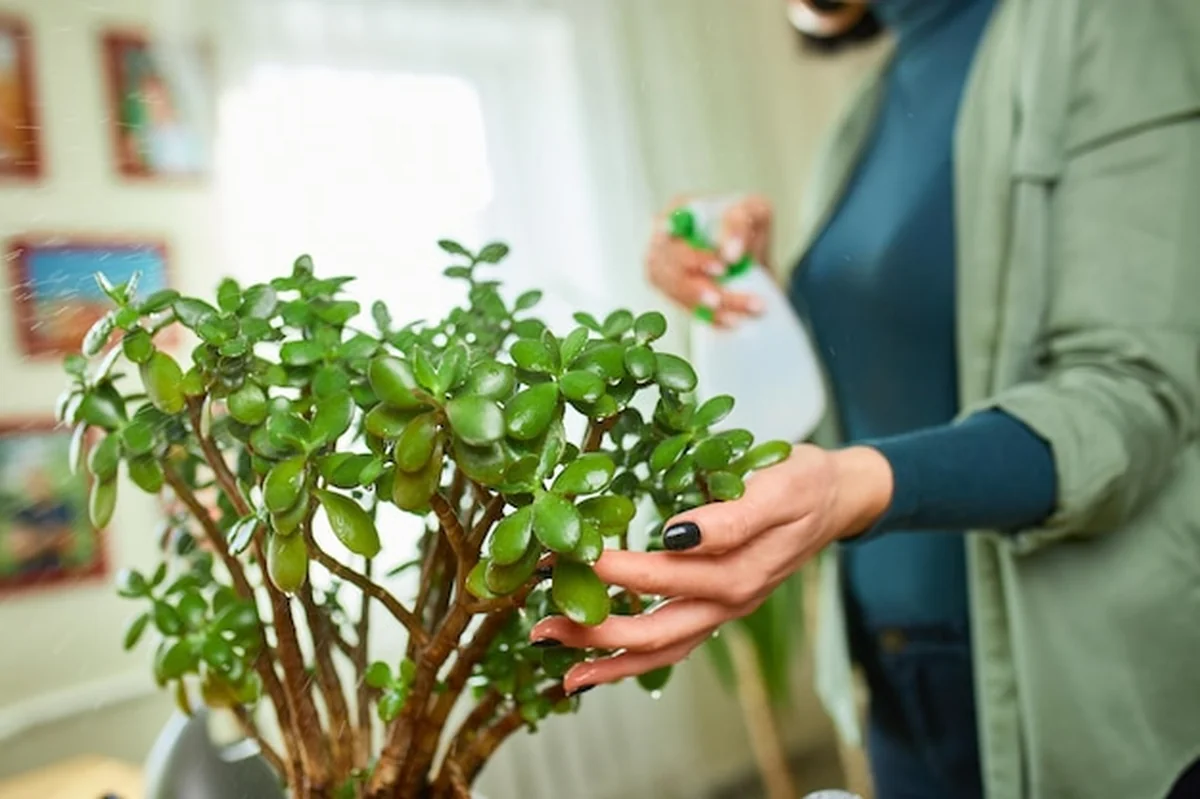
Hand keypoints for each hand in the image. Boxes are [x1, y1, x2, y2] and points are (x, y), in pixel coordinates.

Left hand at [529, 445, 893, 693]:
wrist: (841, 498)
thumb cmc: (807, 482)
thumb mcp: (781, 485)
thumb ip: (734, 515)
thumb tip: (678, 533)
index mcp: (740, 569)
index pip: (665, 578)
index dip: (614, 571)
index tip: (567, 555)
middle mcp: (730, 600)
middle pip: (657, 633)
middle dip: (596, 635)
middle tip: (543, 626)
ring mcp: (725, 609)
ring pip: (664, 649)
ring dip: (611, 661)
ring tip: (563, 670)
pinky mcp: (720, 607)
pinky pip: (675, 644)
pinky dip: (636, 659)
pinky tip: (602, 661)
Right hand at [645, 194, 773, 326]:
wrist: (748, 256)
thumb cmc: (747, 225)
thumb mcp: (755, 212)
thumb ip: (741, 224)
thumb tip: (729, 254)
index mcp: (679, 210)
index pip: (673, 231)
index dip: (692, 252)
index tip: (721, 269)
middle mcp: (663, 239)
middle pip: (669, 267)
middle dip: (697, 288)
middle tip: (723, 300)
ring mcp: (662, 267)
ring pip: (676, 292)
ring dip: (706, 308)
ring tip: (738, 316)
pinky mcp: (670, 292)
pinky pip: (684, 309)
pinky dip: (709, 318)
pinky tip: (732, 321)